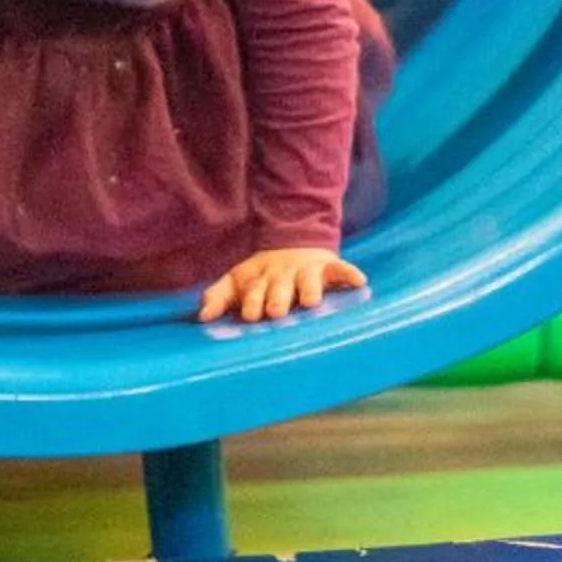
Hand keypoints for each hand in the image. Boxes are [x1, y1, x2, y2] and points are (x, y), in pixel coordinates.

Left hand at [199, 247, 365, 324]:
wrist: (291, 244)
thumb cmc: (261, 276)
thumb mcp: (237, 282)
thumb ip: (218, 297)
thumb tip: (202, 317)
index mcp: (259, 280)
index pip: (254, 292)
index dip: (251, 301)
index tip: (249, 314)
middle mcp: (283, 275)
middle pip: (280, 287)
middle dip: (277, 298)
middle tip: (275, 311)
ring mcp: (306, 270)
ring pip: (308, 279)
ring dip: (310, 289)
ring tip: (312, 302)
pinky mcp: (328, 265)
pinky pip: (341, 269)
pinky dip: (349, 273)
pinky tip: (359, 281)